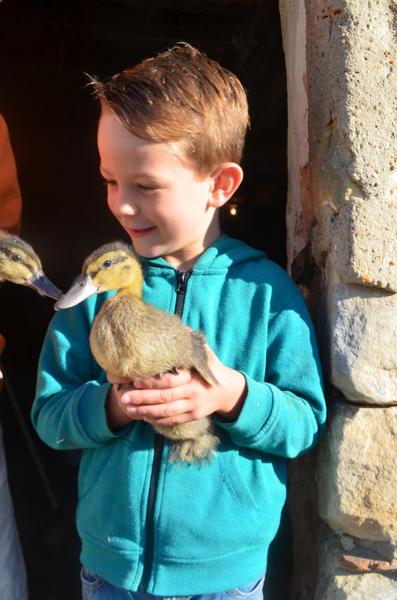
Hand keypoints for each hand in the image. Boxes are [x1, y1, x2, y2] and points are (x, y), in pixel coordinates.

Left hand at [106, 347, 246, 428]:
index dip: (152, 382)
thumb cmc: (212, 368)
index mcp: (194, 376)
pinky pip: (172, 420)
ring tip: (127, 408)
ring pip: (166, 412)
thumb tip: (181, 329)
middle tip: (123, 397)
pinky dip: (156, 419)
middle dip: (143, 398)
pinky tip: (142, 416)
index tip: (135, 380)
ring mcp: (193, 406)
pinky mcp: (192, 417)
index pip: (171, 380)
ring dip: (145, 411)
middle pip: (165, 397)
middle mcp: (193, 392)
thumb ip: (192, 343)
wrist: (228, 391)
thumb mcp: (206, 354)